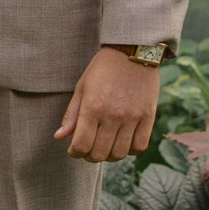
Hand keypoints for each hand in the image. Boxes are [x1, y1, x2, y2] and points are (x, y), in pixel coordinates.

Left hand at [55, 48, 161, 162]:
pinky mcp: (148, 117)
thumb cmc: (103, 69)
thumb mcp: (82, 88)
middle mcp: (113, 116)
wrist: (133, 53)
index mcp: (92, 108)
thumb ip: (72, 115)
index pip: (81, 145)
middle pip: (99, 153)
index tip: (74, 150)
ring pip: (119, 153)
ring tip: (104, 147)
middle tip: (88, 150)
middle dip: (89, 156)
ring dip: (109, 156)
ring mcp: (132, 118)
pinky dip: (129, 150)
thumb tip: (59, 137)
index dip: (75, 153)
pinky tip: (122, 142)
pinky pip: (139, 146)